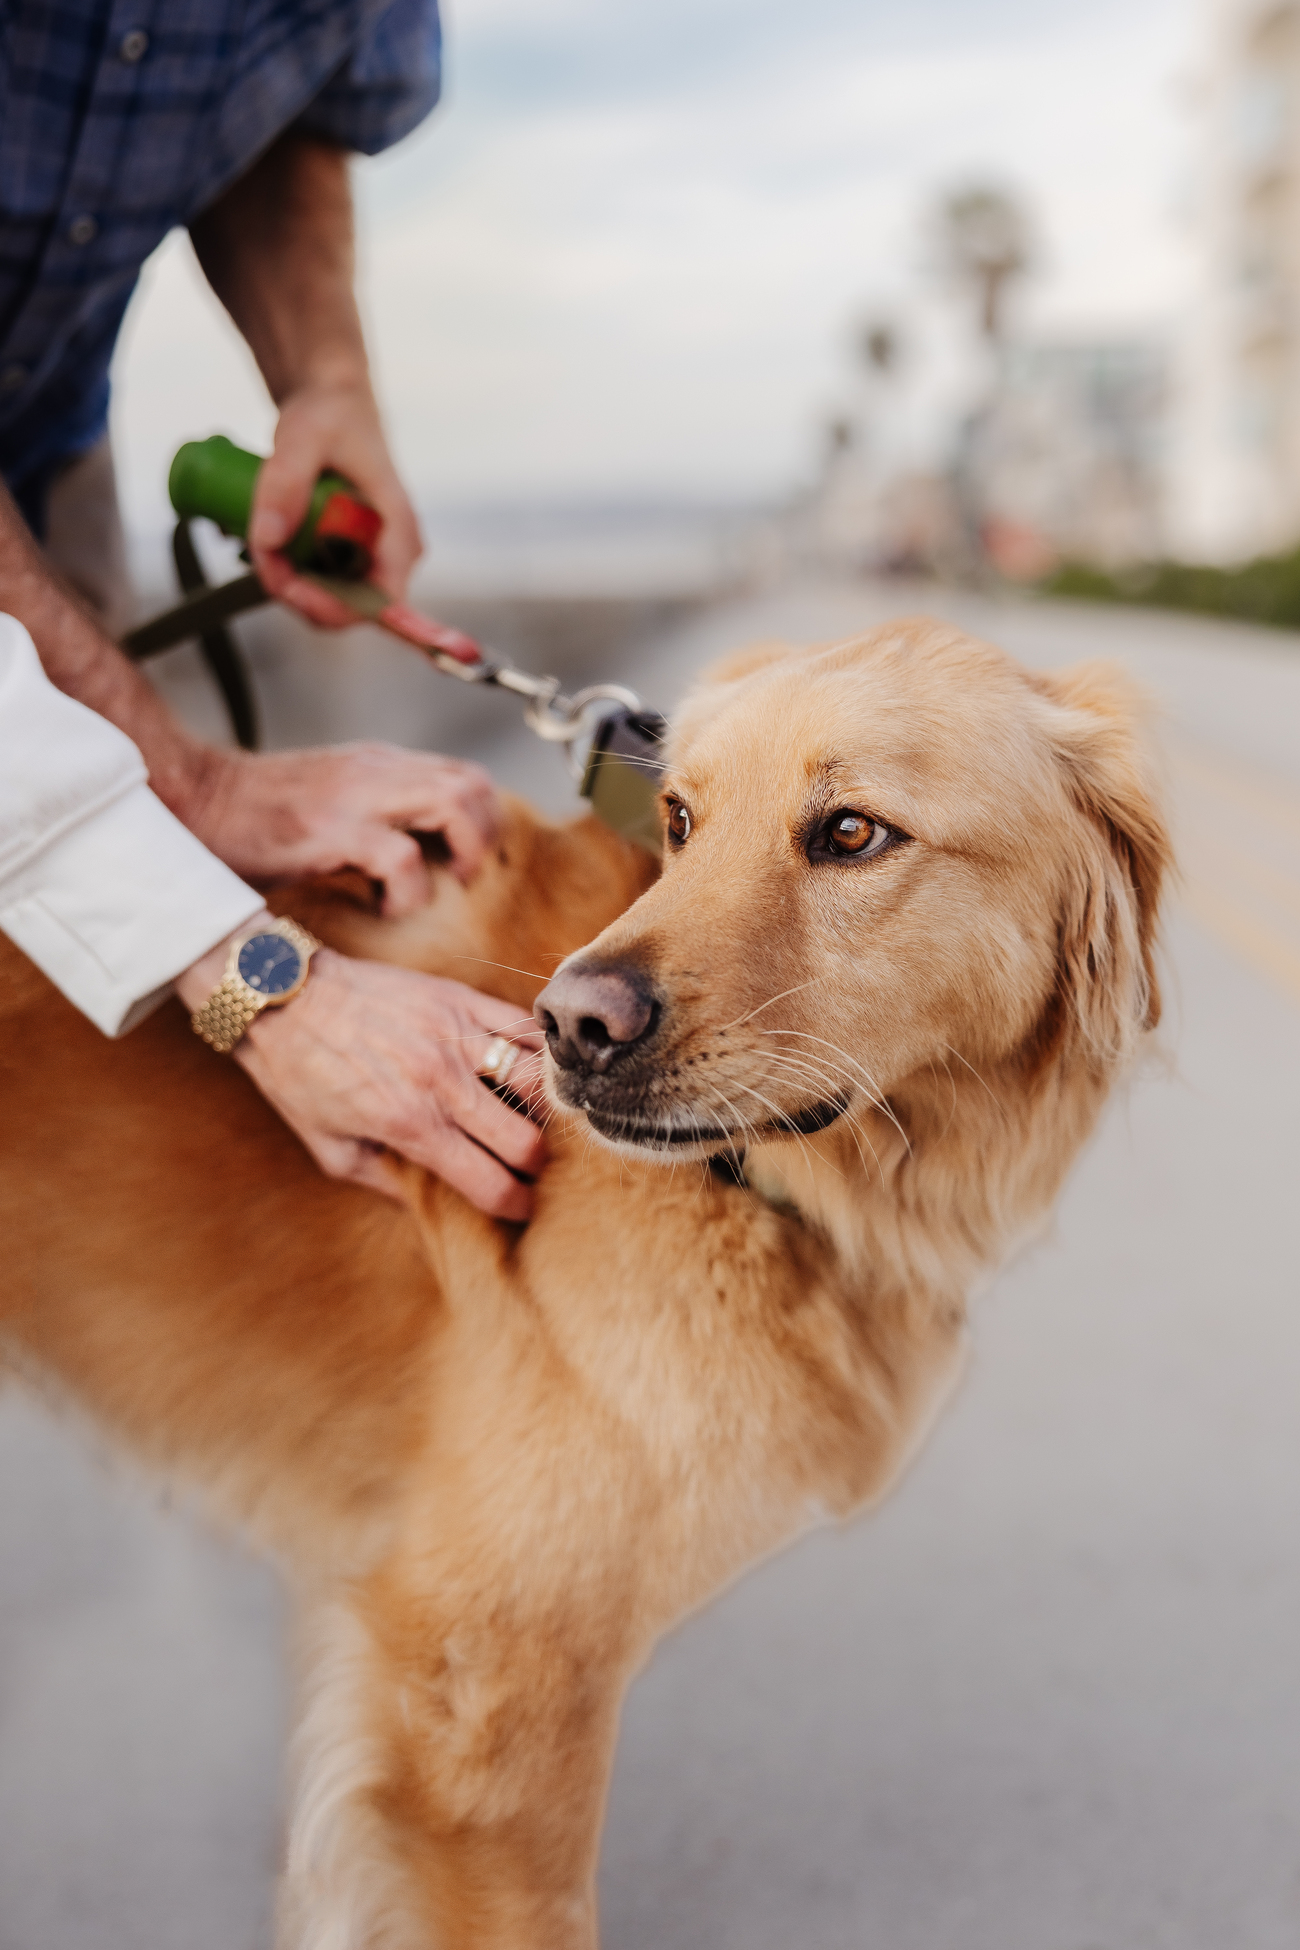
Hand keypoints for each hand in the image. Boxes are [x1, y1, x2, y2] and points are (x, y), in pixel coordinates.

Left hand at [177, 933, 546, 1217]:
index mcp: (409, 1125)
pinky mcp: (459, 999)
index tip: (523, 1208)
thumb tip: (429, 1204)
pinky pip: (523, 1027)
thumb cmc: (300, 1076)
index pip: (489, 1184)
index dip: (516, 1206)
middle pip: (525, 1140)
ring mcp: (455, 1036)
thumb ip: (385, 1181)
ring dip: (548, 1110)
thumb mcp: (329, 1149)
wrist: (283, 995)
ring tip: (544, 1120)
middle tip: (538, 1169)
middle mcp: (440, 1082)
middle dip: (539, 1166)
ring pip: (537, 1081)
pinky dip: (540, 1052)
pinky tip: (539, 1067)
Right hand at [179, 740, 498, 917]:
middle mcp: (377, 772)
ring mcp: (356, 797)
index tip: (466, 862)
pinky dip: (407, 893)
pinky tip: (382, 910)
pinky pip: (401, 858)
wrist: (192, 799)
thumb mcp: (333, 799)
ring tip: (428, 891)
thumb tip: (424, 857)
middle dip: (484, 839)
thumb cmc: (256, 815)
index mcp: (380, 765)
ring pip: (453, 805)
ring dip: (459, 856)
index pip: (467, 775)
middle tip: (460, 879)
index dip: (483, 821)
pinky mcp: (331, 830)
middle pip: (474, 784)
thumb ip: (379, 812)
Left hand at [247, 377, 420, 628]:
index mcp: (398, 533)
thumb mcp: (303, 438)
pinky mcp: (345, 556)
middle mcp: (390, 555)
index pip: (381, 602)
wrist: (331, 399)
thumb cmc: (330, 412)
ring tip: (253, 535)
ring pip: (324, 597)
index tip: (288, 586)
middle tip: (255, 551)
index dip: (334, 607)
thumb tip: (267, 539)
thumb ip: (284, 483)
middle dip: (295, 591)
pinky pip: (314, 580)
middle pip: (346, 607)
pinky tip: (263, 540)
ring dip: (283, 579)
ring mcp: (368, 559)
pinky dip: (284, 570)